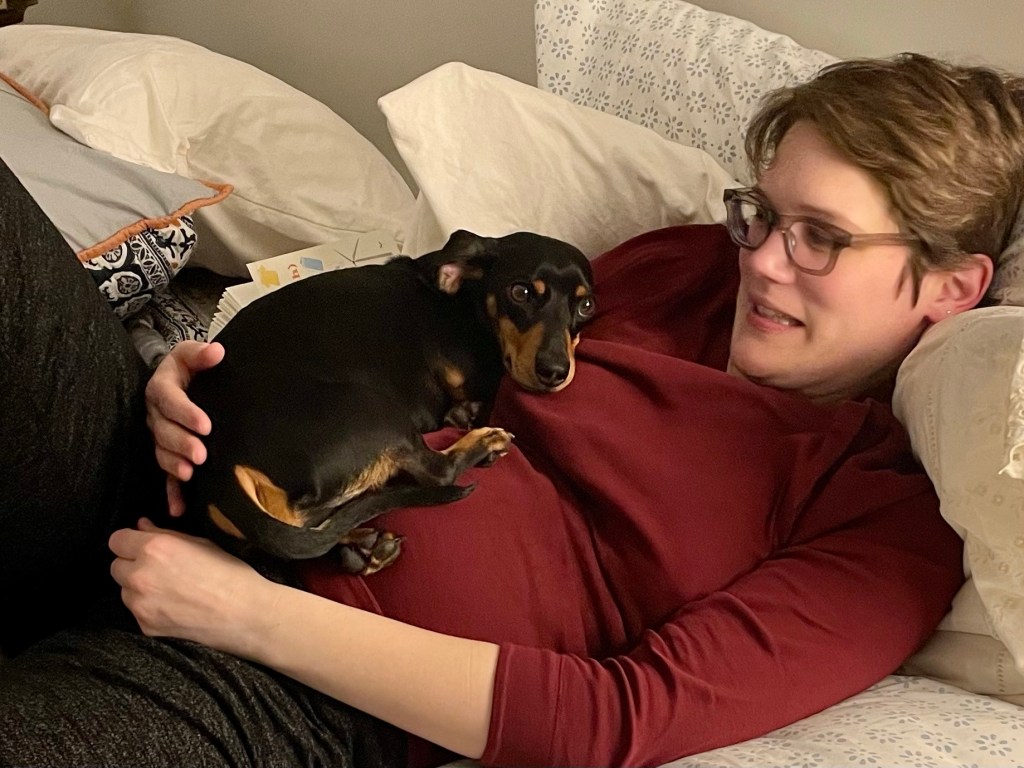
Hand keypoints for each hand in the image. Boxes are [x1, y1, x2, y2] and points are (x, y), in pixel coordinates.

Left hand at [109, 518, 269, 653]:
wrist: (244, 613)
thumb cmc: (229, 572)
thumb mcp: (201, 543)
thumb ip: (165, 534)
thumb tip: (142, 526)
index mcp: (154, 548)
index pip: (116, 540)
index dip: (130, 541)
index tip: (142, 545)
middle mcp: (140, 575)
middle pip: (116, 566)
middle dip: (132, 565)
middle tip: (159, 569)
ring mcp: (140, 604)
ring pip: (124, 591)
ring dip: (139, 588)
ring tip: (169, 590)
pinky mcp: (145, 626)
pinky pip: (137, 612)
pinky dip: (149, 609)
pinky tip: (174, 607)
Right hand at [145, 340, 223, 515]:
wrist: (183, 383)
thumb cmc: (191, 368)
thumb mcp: (192, 355)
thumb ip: (201, 353)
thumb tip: (216, 352)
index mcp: (161, 389)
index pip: (168, 399)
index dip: (185, 413)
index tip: (205, 425)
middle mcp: (156, 414)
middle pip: (163, 431)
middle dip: (181, 443)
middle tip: (200, 454)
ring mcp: (159, 436)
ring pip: (161, 452)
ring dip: (174, 464)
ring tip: (189, 473)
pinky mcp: (167, 453)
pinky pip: (165, 475)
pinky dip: (171, 492)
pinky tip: (177, 509)